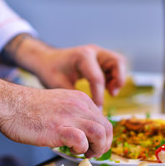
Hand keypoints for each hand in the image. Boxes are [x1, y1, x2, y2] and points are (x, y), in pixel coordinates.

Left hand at [0, 34, 126, 106]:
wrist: (46, 59)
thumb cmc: (50, 71)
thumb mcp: (58, 84)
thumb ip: (73, 97)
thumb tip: (86, 114)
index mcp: (82, 56)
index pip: (97, 78)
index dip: (99, 96)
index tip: (97, 110)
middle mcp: (93, 51)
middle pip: (117, 62)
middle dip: (118, 79)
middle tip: (112, 94)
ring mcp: (98, 53)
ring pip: (119, 63)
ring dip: (118, 78)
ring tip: (110, 92)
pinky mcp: (100, 58)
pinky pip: (114, 66)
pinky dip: (114, 77)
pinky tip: (106, 89)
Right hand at [0, 74, 112, 157]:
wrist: (10, 104)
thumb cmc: (29, 108)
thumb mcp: (60, 105)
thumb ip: (74, 115)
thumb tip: (83, 134)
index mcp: (81, 100)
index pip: (104, 120)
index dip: (102, 137)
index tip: (93, 145)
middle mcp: (80, 106)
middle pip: (107, 127)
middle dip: (104, 145)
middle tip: (92, 153)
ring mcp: (71, 116)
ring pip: (101, 133)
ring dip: (97, 149)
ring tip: (84, 154)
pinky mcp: (59, 128)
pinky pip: (82, 141)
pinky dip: (80, 150)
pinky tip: (70, 150)